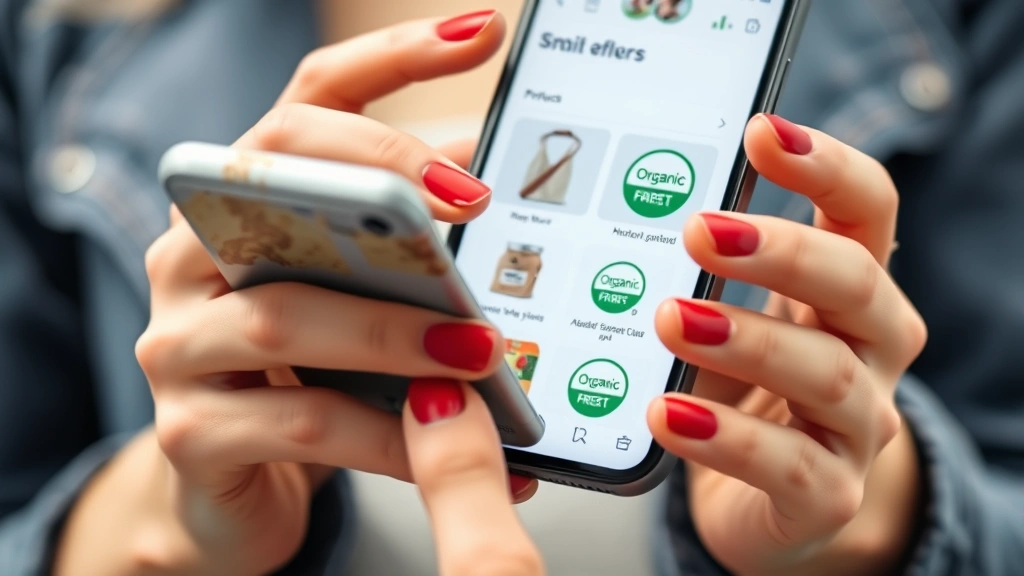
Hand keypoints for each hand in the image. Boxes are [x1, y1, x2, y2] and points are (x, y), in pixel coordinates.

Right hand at [54, 11, 537, 575]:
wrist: (231, 490)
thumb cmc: (308, 376)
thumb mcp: (354, 296)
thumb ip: (400, 241)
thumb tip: (481, 174)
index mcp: (239, 204)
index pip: (307, 102)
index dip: (391, 59)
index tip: (481, 34)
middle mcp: (189, 254)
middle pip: (274, 174)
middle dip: (380, 175)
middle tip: (477, 200)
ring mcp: (177, 343)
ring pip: (286, 315)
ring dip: (394, 332)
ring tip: (479, 349)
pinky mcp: (190, 432)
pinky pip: (301, 424)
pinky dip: (386, 433)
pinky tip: (443, 441)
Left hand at [647, 114, 927, 575]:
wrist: (761, 500)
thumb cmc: (738, 388)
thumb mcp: (728, 314)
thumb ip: (703, 269)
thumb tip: (621, 201)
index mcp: (849, 288)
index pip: (867, 210)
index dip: (826, 167)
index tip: (762, 132)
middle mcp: (872, 350)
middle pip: (856, 284)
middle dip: (781, 253)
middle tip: (699, 231)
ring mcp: (858, 427)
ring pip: (828, 375)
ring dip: (746, 341)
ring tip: (670, 319)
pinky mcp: (829, 496)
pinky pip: (790, 468)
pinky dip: (728, 439)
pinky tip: (666, 415)